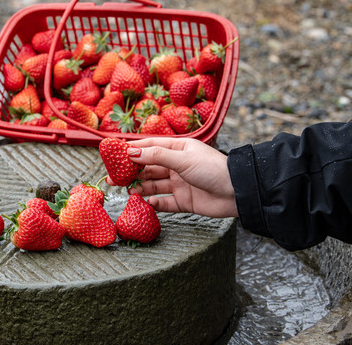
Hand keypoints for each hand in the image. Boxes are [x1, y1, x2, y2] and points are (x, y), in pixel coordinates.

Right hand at [106, 137, 237, 217]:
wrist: (238, 192)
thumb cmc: (213, 169)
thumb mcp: (183, 159)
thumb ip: (156, 157)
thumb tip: (131, 152)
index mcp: (178, 149)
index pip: (150, 147)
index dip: (132, 150)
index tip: (114, 155)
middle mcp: (177, 166)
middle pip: (148, 168)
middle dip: (131, 173)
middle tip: (112, 178)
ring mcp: (180, 184)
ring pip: (153, 186)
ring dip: (140, 188)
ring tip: (127, 192)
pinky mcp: (184, 201)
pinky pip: (164, 203)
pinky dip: (154, 204)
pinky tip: (145, 204)